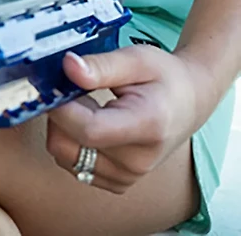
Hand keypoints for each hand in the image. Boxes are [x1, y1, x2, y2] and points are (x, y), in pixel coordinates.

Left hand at [46, 45, 209, 194]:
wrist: (188, 103)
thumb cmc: (164, 77)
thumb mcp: (136, 58)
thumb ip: (101, 65)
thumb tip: (67, 67)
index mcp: (147, 126)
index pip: (89, 129)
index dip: (61, 107)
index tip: (53, 84)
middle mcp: (138, 161)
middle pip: (69, 146)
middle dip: (57, 114)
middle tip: (70, 87)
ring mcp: (128, 176)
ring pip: (65, 157)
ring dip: (62, 128)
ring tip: (83, 103)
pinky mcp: (118, 183)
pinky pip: (74, 165)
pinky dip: (71, 142)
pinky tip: (87, 121)